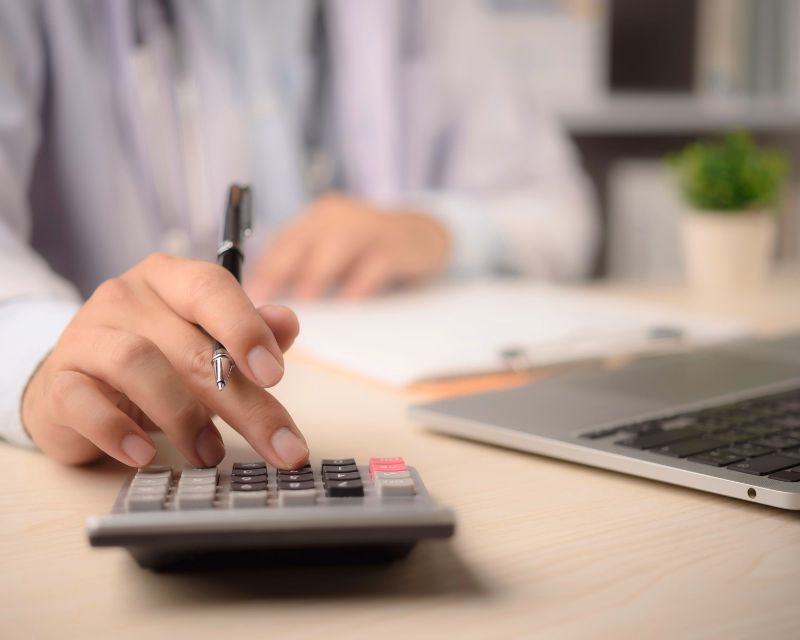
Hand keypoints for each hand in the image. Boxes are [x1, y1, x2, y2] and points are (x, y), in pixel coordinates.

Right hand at [21, 253, 307, 469]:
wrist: (77, 384)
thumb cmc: (157, 362)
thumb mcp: (208, 344)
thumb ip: (249, 334)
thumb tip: (286, 323)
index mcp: (171, 278)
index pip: (211, 287)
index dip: (246, 328)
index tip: (275, 375)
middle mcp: (126, 296)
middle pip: (191, 346)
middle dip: (243, 403)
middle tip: (278, 445)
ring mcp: (87, 336)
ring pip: (138, 364)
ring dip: (183, 417)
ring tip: (208, 453)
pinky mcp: (58, 381)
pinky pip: (84, 403)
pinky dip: (117, 432)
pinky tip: (144, 455)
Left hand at [245, 193, 449, 299]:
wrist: (422, 238)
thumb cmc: (367, 253)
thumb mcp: (333, 256)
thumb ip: (305, 271)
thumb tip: (269, 306)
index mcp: (316, 219)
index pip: (282, 241)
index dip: (263, 269)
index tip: (247, 296)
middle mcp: (338, 216)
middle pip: (303, 239)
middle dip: (281, 269)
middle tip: (266, 300)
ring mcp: (370, 225)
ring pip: (338, 244)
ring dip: (318, 273)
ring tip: (305, 301)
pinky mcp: (398, 243)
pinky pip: (377, 260)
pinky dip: (362, 281)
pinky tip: (350, 301)